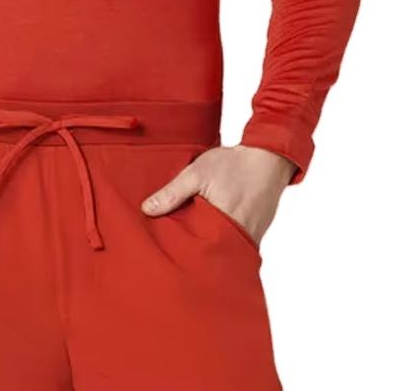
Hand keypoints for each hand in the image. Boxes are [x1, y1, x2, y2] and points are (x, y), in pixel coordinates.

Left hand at [139, 144, 296, 246]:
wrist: (268, 159)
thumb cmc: (233, 164)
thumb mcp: (196, 173)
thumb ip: (172, 193)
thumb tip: (147, 210)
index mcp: (221, 223)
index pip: (193, 249)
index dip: (177, 250)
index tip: (163, 251)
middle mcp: (238, 237)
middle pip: (208, 254)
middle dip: (191, 253)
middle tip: (173, 252)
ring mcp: (249, 239)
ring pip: (222, 251)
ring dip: (207, 246)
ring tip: (190, 243)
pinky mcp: (254, 236)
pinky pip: (234, 245)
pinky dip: (221, 241)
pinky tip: (209, 233)